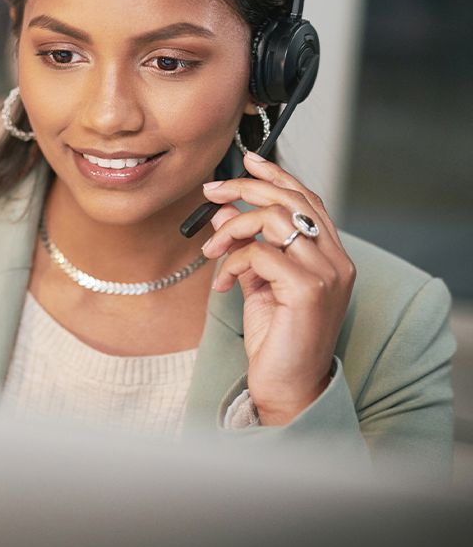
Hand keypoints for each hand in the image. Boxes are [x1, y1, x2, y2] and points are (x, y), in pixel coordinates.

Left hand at [200, 152, 355, 425]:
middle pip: (291, 200)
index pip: (307, 199)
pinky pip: (261, 253)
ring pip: (275, 220)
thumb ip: (249, 247)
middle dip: (245, 188)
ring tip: (212, 249)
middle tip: (210, 192)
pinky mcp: (308, 290)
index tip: (248, 160)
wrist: (286, 387)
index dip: (277, 175)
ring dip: (233, 228)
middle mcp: (336, 260)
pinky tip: (221, 283)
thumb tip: (224, 213)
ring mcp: (327, 274)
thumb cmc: (276, 337)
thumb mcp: (258, 283)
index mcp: (329, 255)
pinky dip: (233, 261)